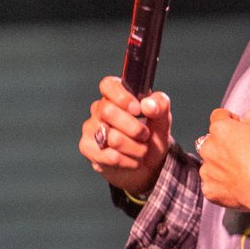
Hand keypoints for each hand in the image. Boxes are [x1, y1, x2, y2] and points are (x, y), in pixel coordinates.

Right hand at [81, 76, 172, 198]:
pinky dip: (129, 161)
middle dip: (134, 128)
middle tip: (145, 135)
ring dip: (135, 147)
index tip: (138, 110)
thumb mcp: (162, 118)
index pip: (108, 85)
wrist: (148, 163)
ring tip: (142, 150)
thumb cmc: (152, 134)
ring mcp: (90, 128)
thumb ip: (160, 105)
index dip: (122, 97)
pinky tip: (132, 160)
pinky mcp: (88, 148)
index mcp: (115, 95)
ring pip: (112, 138)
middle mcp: (99, 109)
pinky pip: (110, 156)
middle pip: (108, 111)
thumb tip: (147, 105)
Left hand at [196, 106, 249, 232]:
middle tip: (243, 152)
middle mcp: (207, 148)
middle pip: (212, 141)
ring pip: (210, 163)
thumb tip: (249, 114)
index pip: (219, 116)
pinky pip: (212, 184)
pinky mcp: (208, 189)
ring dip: (220, 164)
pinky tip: (236, 185)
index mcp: (219, 129)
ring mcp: (206, 170)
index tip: (241, 128)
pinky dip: (221, 184)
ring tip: (240, 171)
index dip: (231, 120)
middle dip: (224, 144)